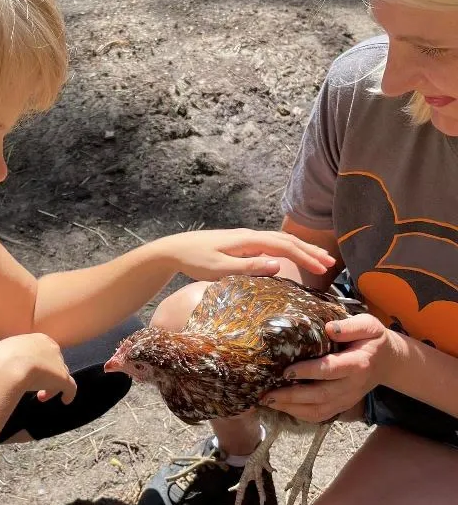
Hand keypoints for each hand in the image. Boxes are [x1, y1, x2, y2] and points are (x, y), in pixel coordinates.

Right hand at [0, 333, 77, 403]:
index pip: (44, 351)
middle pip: (54, 363)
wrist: (8, 366)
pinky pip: (71, 387)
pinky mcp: (63, 379)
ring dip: (51, 386)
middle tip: (36, 387)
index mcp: (39, 339)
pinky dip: (69, 394)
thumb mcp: (5, 350)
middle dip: (46, 374)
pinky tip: (65, 401)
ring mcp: (59, 363)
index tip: (30, 373)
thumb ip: (12, 355)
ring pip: (60, 375)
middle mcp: (52, 348)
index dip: (39, 363)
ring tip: (41, 397)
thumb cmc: (1, 359)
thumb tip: (4, 363)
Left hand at [159, 229, 335, 280]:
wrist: (174, 249)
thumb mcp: (220, 268)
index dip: (305, 257)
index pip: (284, 246)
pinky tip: (293, 258)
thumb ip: (249, 267)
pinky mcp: (242, 244)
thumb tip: (278, 264)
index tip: (323, 268)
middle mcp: (250, 236)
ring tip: (319, 259)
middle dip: (310, 251)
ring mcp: (247, 239)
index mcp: (248, 240)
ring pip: (280, 242)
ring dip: (301, 250)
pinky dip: (288, 251)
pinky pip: (271, 245)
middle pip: (287, 241)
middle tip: (330, 263)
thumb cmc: (195, 260)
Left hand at [262, 314, 393, 421]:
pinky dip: (300, 415)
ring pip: (318, 410)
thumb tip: (328, 329)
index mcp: (358, 364)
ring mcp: (347, 399)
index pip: (330, 370)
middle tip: (267, 394)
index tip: (286, 371)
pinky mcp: (342, 406)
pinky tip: (282, 407)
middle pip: (320, 395)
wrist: (388, 362)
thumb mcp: (368, 325)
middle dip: (292, 396)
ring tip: (268, 402)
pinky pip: (320, 415)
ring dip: (292, 408)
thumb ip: (350, 326)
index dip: (308, 372)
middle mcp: (352, 385)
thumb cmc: (372, 340)